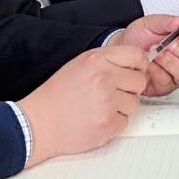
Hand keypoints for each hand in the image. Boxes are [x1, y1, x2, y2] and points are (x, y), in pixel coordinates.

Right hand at [17, 45, 147, 166]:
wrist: (38, 123)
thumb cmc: (57, 95)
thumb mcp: (81, 65)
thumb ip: (108, 60)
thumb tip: (135, 62)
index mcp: (97, 60)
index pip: (137, 55)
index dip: (139, 65)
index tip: (134, 71)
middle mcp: (104, 78)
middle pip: (140, 81)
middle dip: (130, 88)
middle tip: (112, 93)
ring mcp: (107, 102)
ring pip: (134, 103)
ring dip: (121, 107)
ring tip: (100, 107)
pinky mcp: (107, 124)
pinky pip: (125, 121)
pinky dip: (114, 123)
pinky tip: (96, 118)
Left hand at [119, 14, 178, 95]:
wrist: (121, 50)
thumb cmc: (138, 38)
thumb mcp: (150, 23)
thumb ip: (166, 21)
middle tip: (169, 44)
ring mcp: (176, 74)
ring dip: (170, 62)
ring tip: (155, 53)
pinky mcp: (164, 87)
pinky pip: (167, 82)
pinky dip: (157, 72)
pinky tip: (150, 64)